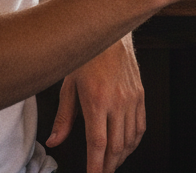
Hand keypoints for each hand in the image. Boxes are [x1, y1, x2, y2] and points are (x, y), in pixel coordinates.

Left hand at [47, 36, 144, 172]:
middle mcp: (118, 101)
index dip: (96, 165)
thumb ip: (63, 117)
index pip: (98, 143)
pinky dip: (135, 141)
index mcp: (98, 101)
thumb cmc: (88, 58)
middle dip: (108, 165)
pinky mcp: (141, 94)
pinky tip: (127, 146)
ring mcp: (132, 98)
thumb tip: (54, 141)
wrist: (112, 36)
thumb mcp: (69, 87)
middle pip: (116, 145)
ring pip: (130, 138)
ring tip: (111, 163)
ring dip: (122, 156)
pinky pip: (141, 124)